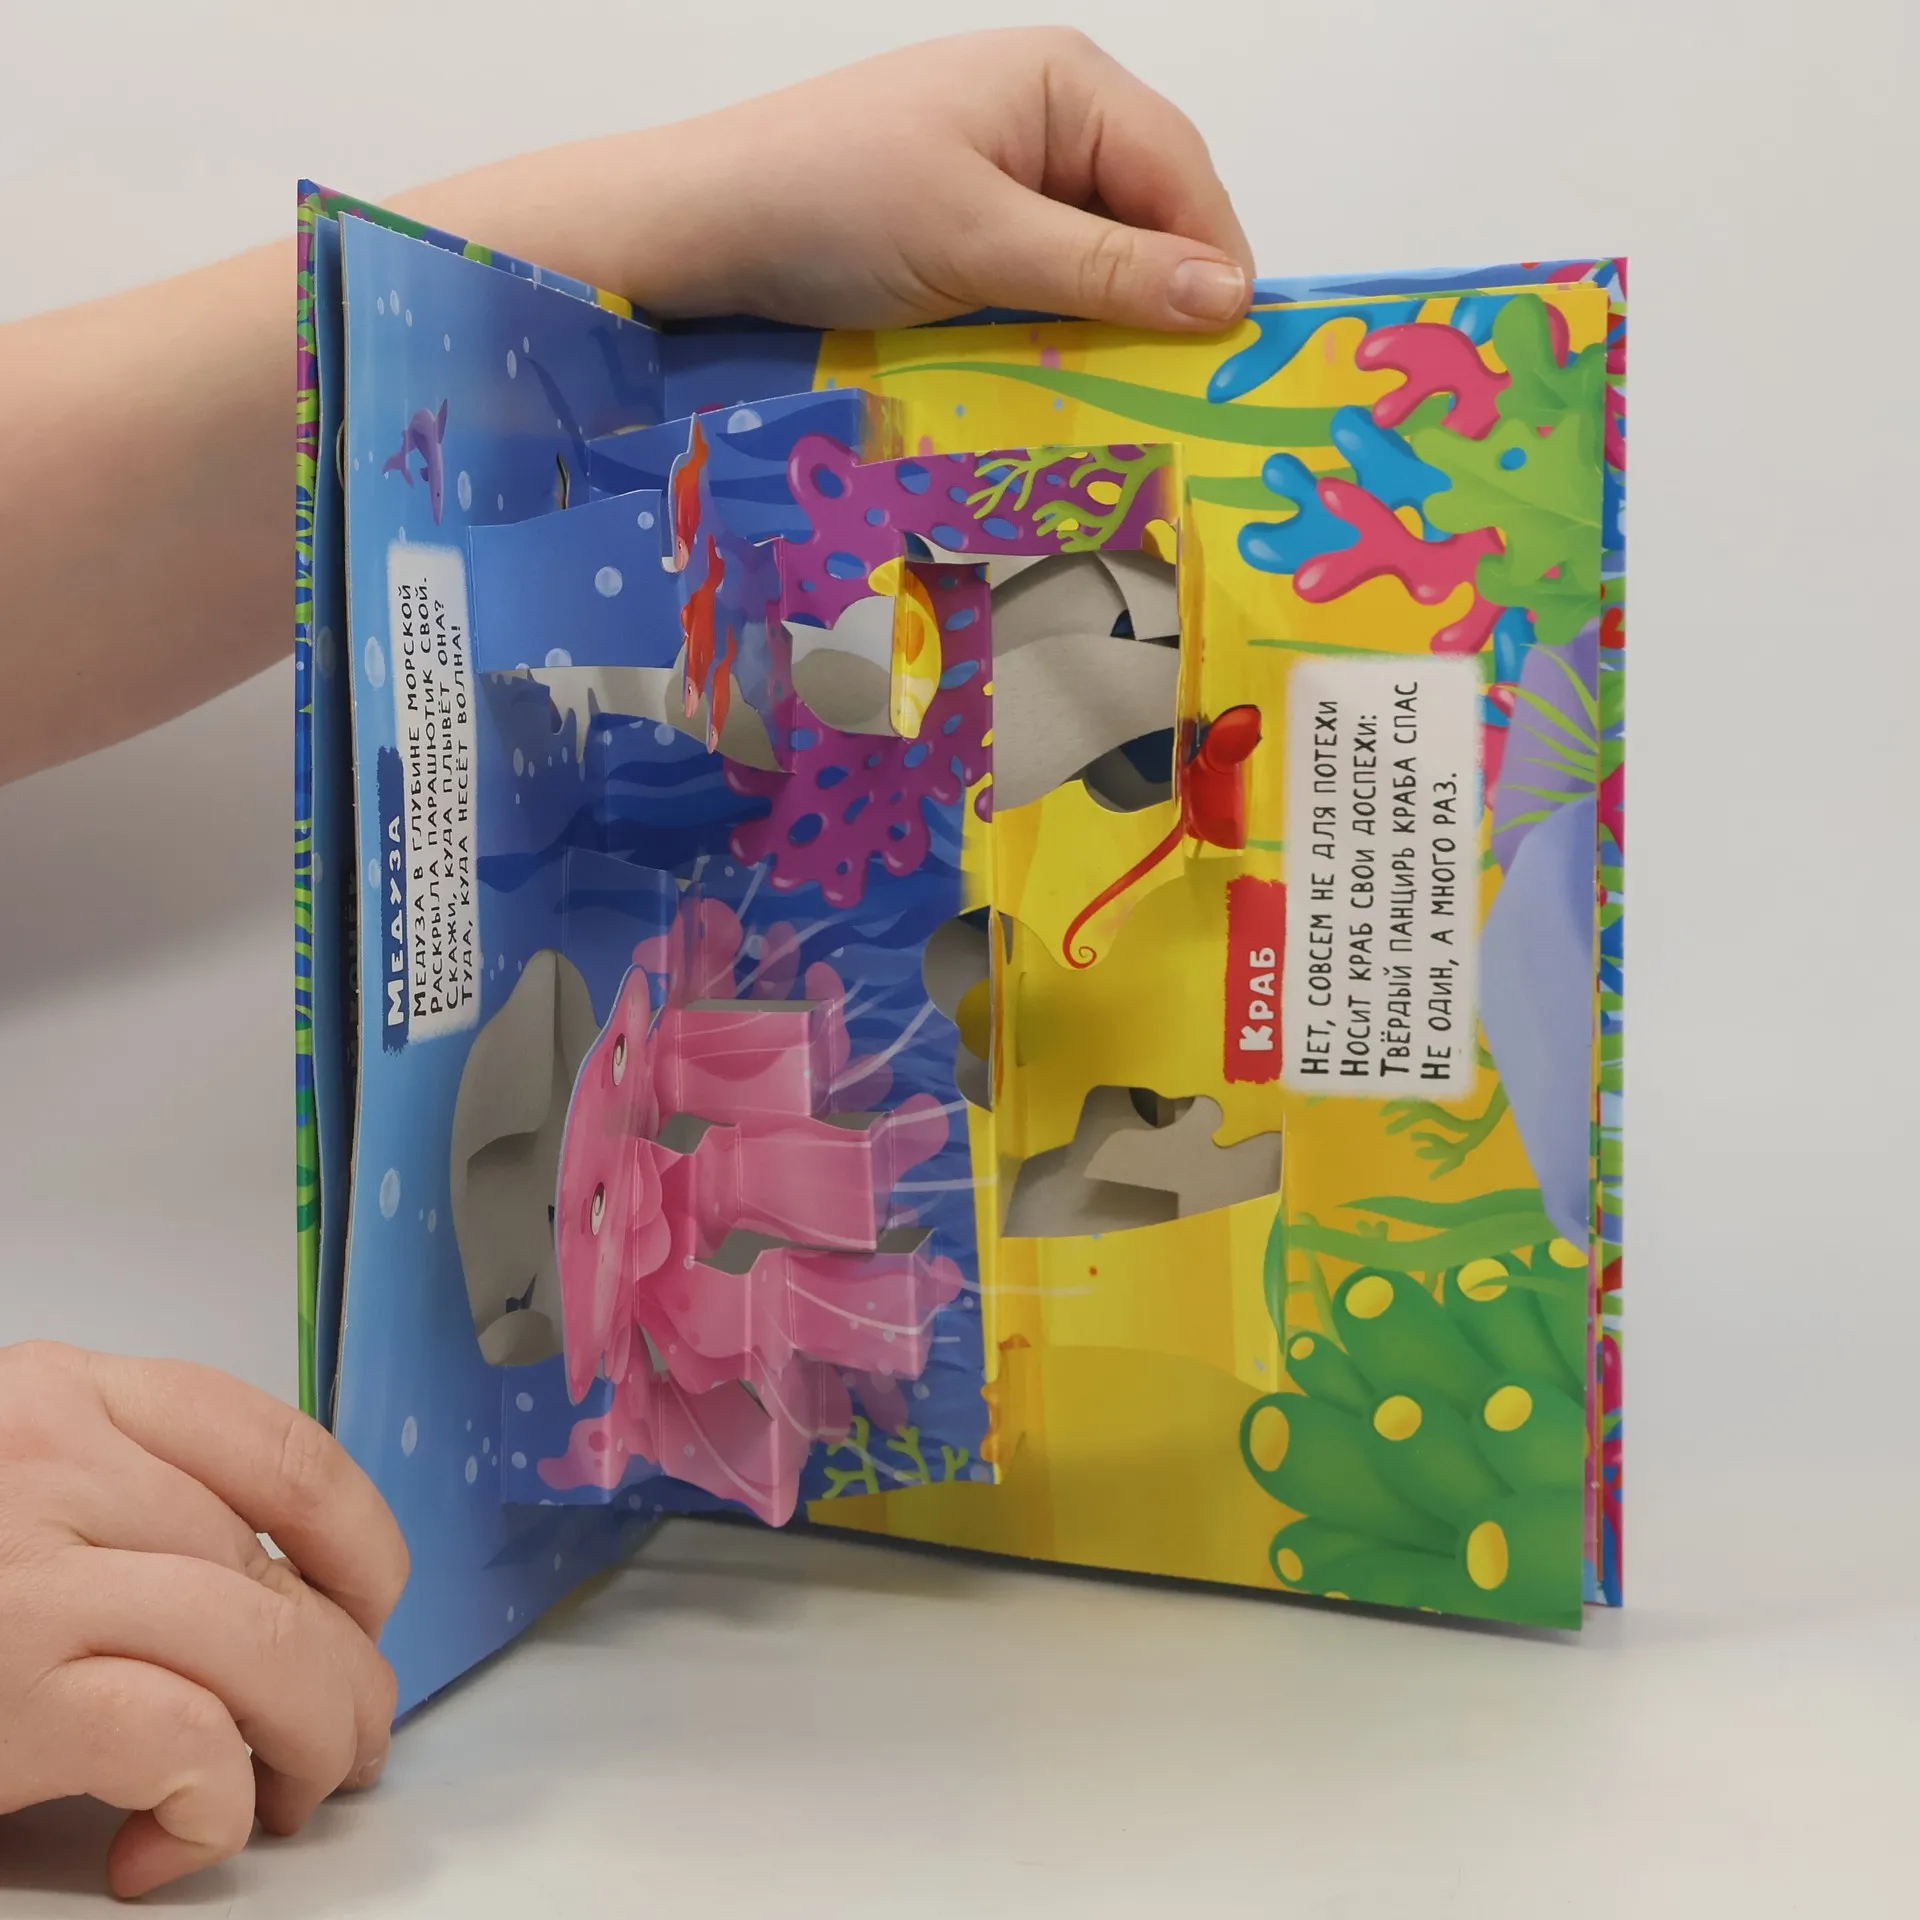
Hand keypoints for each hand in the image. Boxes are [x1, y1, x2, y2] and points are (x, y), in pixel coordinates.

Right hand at [0, 1343, 408, 1898]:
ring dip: (314, 1741)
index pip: (282, 1446)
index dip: (361, 1539)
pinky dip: (214, 1804)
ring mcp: (28, 1577)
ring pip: (267, 1647)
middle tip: (352, 1740)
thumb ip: (114, 1494)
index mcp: (58, 1394)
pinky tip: (173, 1843)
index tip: (374, 1606)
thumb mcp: (7, 1489)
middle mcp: (52, 1463)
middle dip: (348, 1672)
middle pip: (281, 1571)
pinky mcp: (6, 1694)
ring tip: (292, 1797)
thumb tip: (263, 1586)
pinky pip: (187, 1741)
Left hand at [402, 28, 1253, 331]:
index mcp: (1063, 81)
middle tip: (1184, 388)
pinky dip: (1063, 319)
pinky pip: (1050, 271)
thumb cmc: (833, 205)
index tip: (1233, 356)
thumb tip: (1229, 299)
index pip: (1182, 170)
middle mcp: (1047, 112)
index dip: (1216, 261)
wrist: (703, 226)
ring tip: (1129, 388)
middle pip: (1152, 210)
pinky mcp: (972, 218)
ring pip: (1103, 250)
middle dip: (1169, 292)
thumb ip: (1105, 271)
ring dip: (1115, 316)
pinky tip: (1064, 367)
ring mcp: (1007, 165)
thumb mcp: (980, 242)